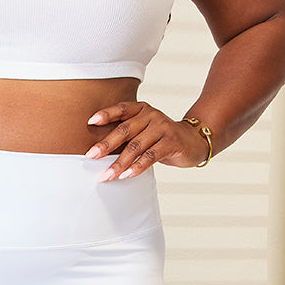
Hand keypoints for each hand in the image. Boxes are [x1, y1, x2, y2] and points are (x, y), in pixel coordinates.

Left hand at [85, 101, 208, 179]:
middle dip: (106, 145)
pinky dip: (136, 167)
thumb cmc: (162, 137)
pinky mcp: (171, 142)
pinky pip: (150, 156)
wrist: (193, 141)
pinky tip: (126, 175)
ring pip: (136, 146)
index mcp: (142, 109)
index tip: (90, 122)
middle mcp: (151, 115)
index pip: (121, 109)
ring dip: (119, 163)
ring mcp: (162, 128)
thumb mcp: (145, 130)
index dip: (106, 114)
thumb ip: (128, 133)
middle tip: (90, 156)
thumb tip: (99, 150)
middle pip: (125, 130)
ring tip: (107, 175)